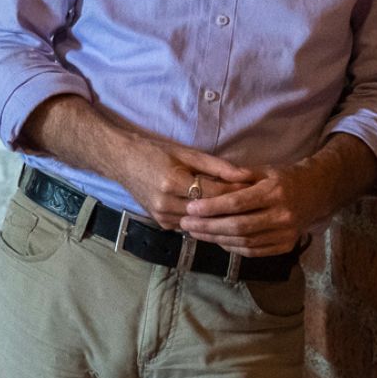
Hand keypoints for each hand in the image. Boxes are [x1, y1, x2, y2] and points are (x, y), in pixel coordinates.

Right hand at [108, 137, 258, 229]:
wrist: (121, 161)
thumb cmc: (154, 151)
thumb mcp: (186, 153)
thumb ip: (216, 166)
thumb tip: (246, 175)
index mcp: (173, 182)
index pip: (214, 192)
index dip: (236, 191)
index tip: (255, 188)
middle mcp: (166, 203)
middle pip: (210, 211)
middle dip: (233, 206)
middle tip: (255, 202)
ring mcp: (162, 216)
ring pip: (202, 222)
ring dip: (221, 217)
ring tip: (241, 210)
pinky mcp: (162, 224)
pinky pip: (190, 225)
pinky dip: (205, 221)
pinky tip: (219, 216)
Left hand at [178, 160, 333, 255]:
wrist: (316, 193)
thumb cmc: (283, 178)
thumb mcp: (263, 170)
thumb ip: (238, 176)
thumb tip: (208, 180)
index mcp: (274, 192)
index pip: (237, 203)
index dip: (212, 208)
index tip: (190, 208)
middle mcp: (282, 215)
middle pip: (239, 226)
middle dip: (208, 227)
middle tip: (185, 224)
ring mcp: (286, 233)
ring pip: (245, 242)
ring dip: (216, 239)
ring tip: (195, 233)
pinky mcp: (286, 246)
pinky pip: (255, 251)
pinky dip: (233, 247)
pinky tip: (217, 240)